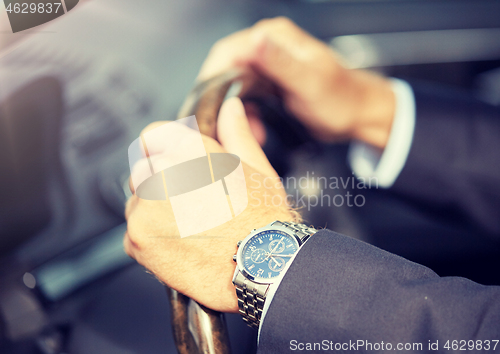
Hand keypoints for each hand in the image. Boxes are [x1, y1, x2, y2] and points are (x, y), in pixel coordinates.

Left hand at [124, 98, 296, 312]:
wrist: (261, 266)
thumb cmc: (262, 220)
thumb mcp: (255, 168)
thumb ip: (235, 134)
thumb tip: (230, 108)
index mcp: (189, 148)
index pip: (153, 135)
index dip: (163, 150)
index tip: (171, 165)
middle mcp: (162, 171)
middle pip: (142, 168)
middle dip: (158, 182)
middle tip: (188, 204)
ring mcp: (145, 206)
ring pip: (136, 202)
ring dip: (153, 212)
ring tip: (188, 227)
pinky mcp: (137, 238)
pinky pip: (133, 233)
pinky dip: (150, 240)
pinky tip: (180, 245)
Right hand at [198, 17, 395, 148]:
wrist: (357, 114)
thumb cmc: (341, 98)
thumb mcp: (310, 82)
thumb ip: (280, 61)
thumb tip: (255, 41)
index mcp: (274, 38)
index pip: (228, 52)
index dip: (212, 79)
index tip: (205, 106)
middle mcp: (266, 48)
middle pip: (225, 70)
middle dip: (220, 101)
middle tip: (219, 127)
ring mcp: (266, 66)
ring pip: (232, 87)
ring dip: (233, 113)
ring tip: (243, 133)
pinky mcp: (268, 84)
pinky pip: (244, 98)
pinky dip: (244, 116)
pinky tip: (254, 131)